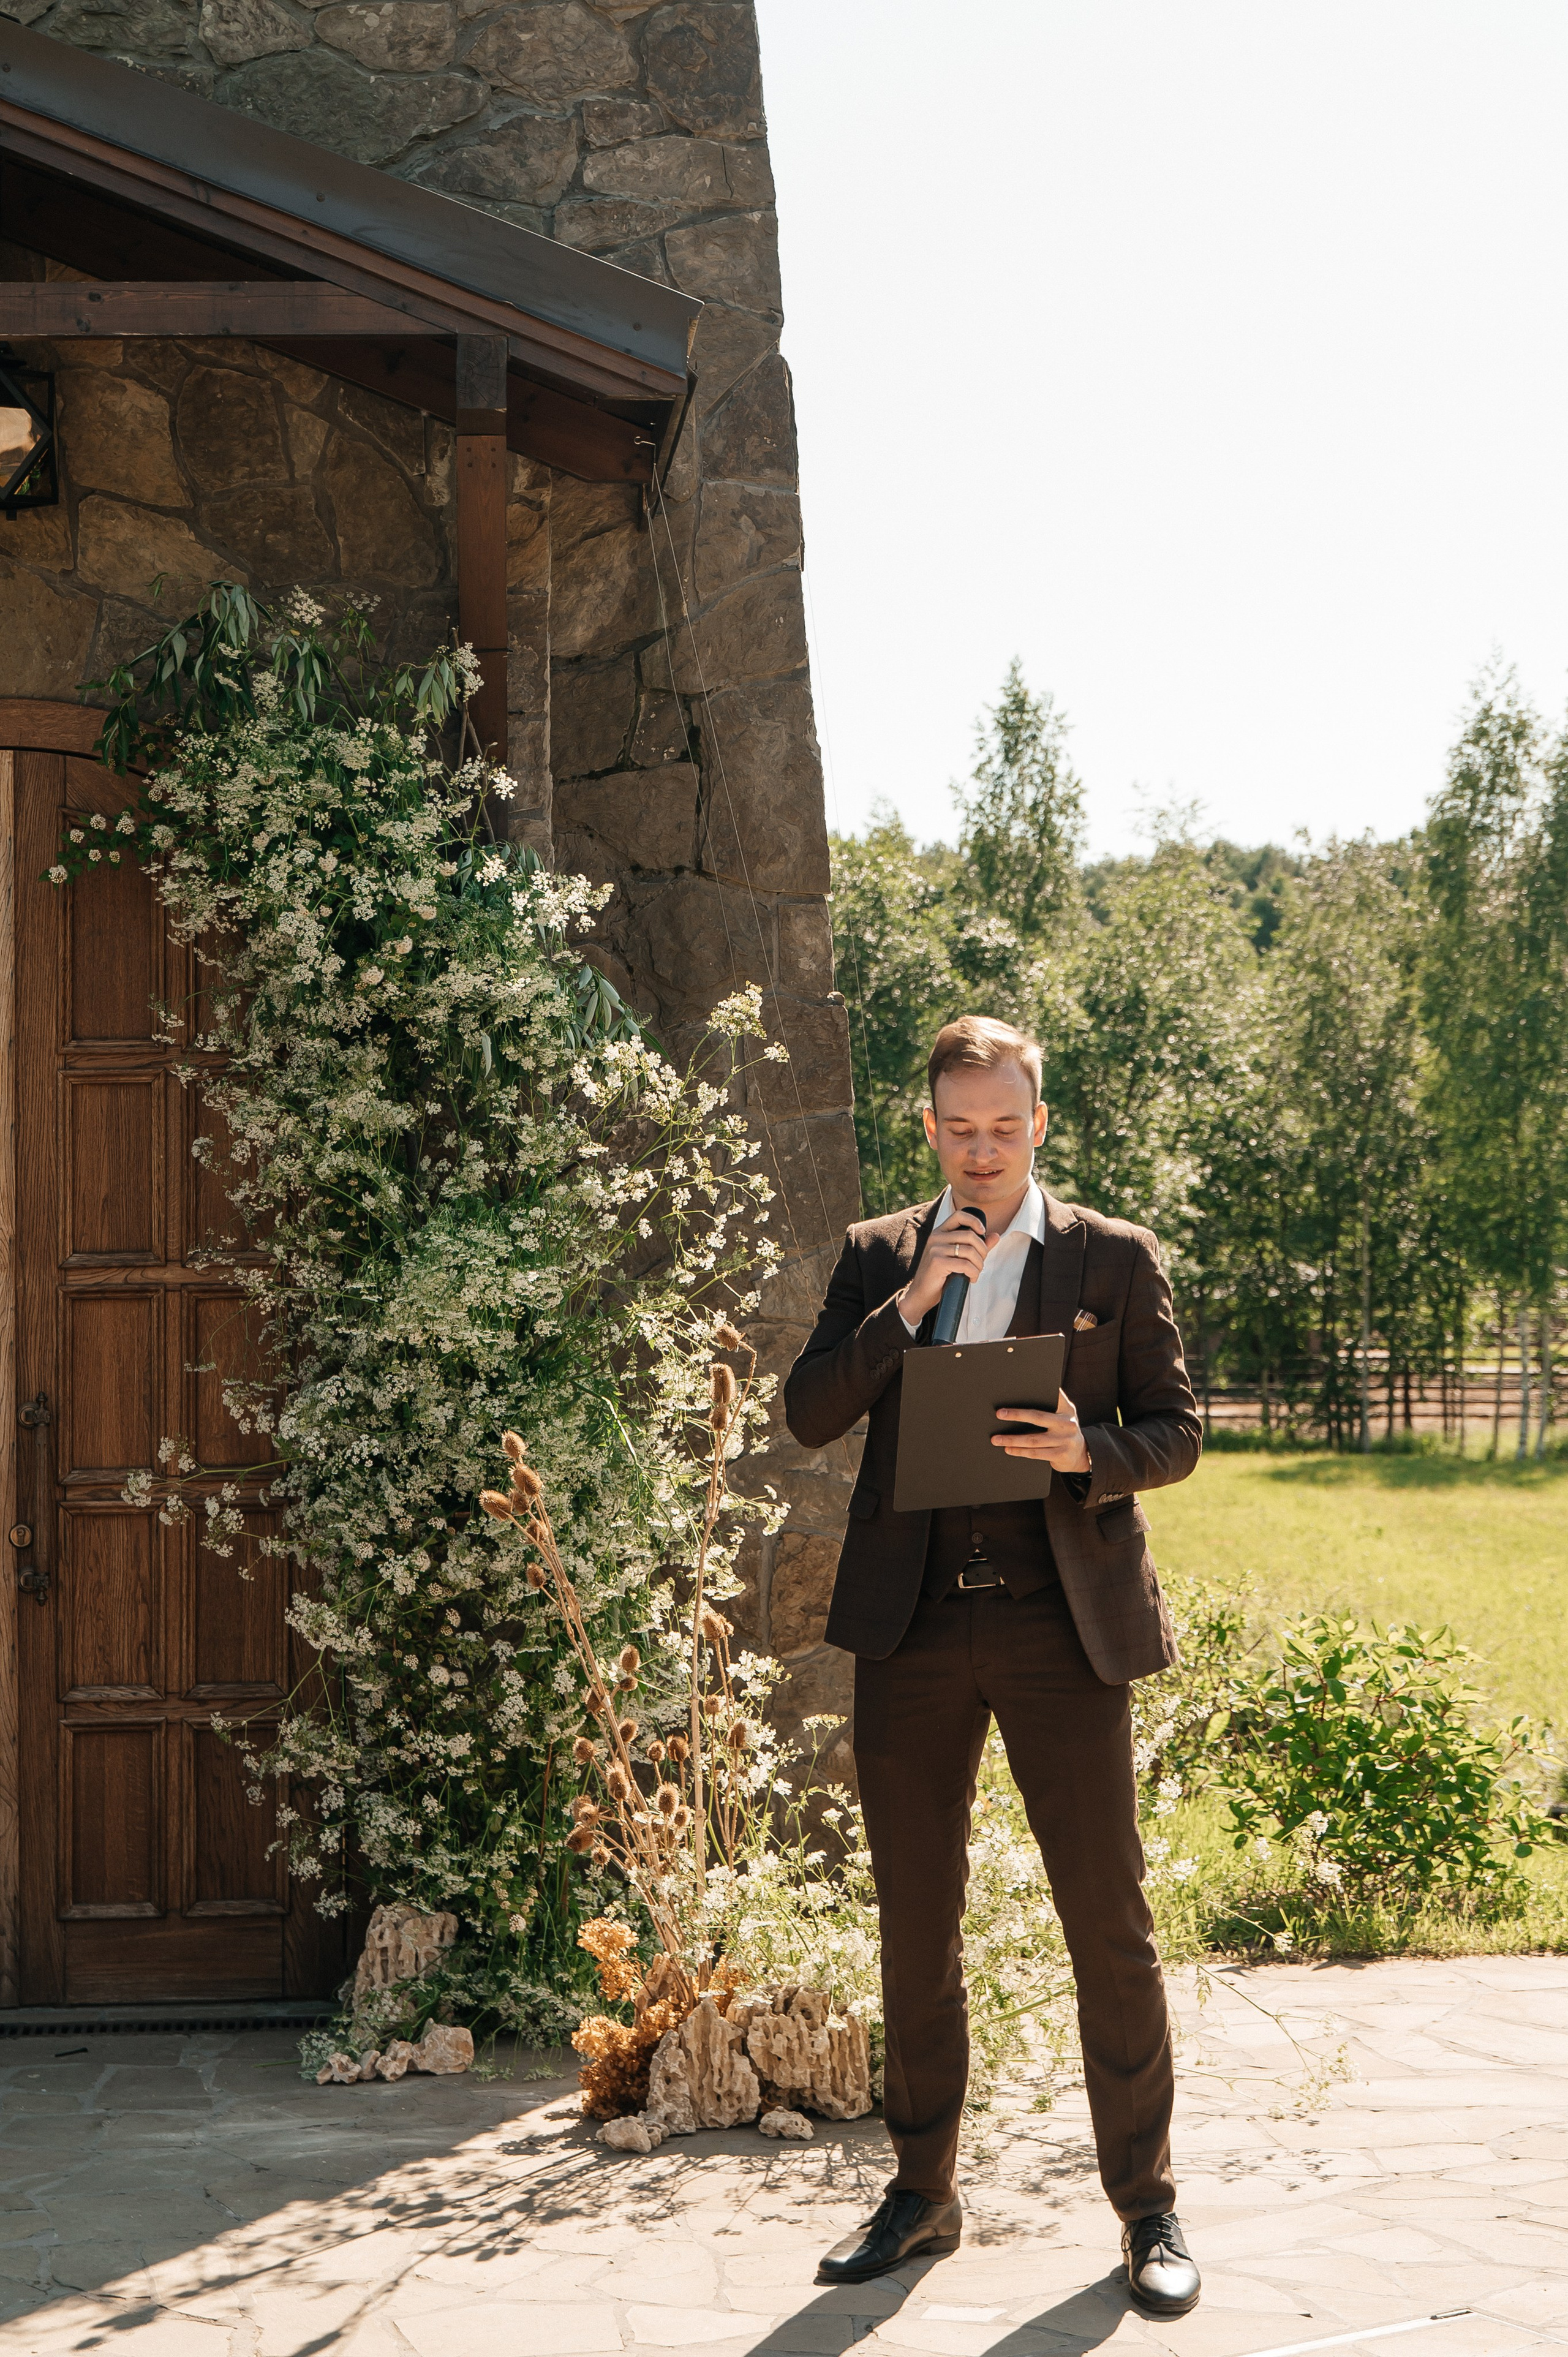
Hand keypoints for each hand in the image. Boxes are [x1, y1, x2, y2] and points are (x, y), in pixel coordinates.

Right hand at [899, 1206, 992, 1322]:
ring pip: (970, 1251)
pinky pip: (965, 1265)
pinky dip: (973, 1273)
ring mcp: (935, 1249)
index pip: (959, 1216)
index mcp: (939, 1233)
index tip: (983, 1232)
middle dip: (982, 1251)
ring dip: (979, 1264)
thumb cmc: (939, 1275)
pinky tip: (971, 1279)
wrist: (920, 1293)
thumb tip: (995, 1236)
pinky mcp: (937, 1262)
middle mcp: (936, 1237)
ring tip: (976, 1272)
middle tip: (981, 1263)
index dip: (974, 1221)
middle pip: (970, 1235)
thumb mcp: (957, 1257)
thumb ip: (975, 1245)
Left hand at [990, 1391, 1091, 1473]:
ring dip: (1012, 1440)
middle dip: (1016, 1415)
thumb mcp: (1066, 1414)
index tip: (1019, 1388)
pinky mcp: (1060, 1455)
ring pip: (1033, 1440)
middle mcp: (1067, 1424)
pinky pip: (1035, 1453)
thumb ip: (1055, 1401)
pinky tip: (1008, 1449)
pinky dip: (1020, 1452)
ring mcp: (1065, 1441)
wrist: (1081, 1454)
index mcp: (1067, 1410)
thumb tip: (1033, 1386)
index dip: (1039, 1391)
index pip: (1052, 1397)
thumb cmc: (1065, 1430)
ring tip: (996, 1439)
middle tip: (999, 1414)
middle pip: (1037, 1417)